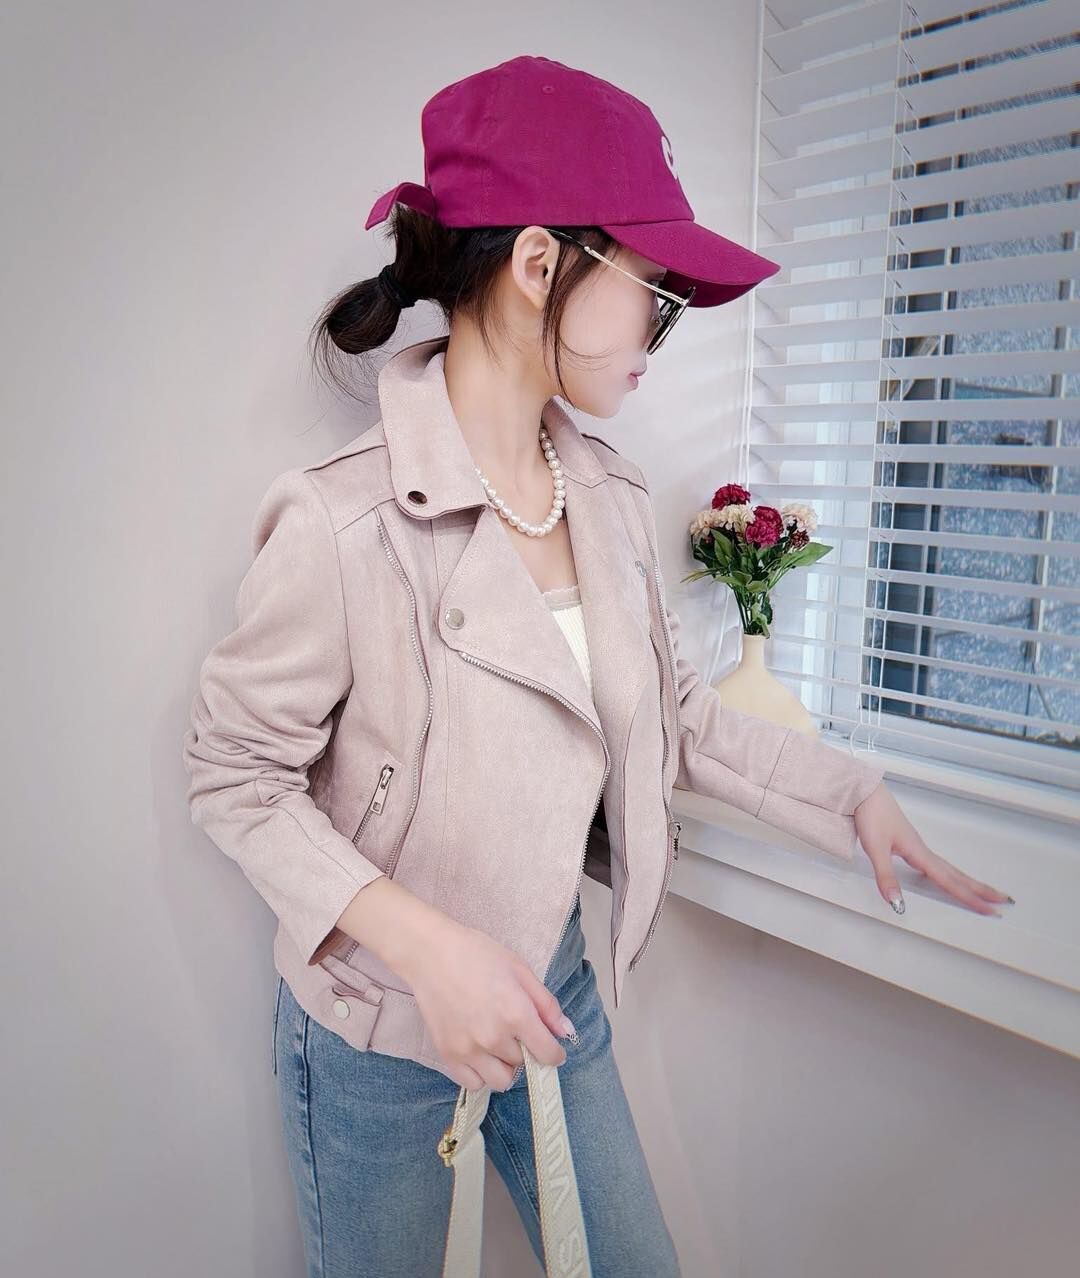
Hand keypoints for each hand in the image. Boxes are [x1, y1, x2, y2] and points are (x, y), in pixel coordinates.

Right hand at [408, 919, 574, 1092]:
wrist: (431, 954)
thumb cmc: (477, 955)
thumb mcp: (520, 970)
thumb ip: (546, 1004)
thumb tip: (565, 1032)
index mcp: (516, 1014)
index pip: (547, 1054)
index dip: (555, 1053)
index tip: (552, 1049)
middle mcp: (494, 1037)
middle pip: (524, 1063)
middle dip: (525, 1050)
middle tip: (515, 1030)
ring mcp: (469, 1049)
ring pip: (501, 1080)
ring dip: (505, 1066)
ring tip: (498, 1044)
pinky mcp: (448, 1054)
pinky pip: (473, 1083)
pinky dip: (481, 1074)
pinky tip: (480, 1054)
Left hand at [854, 783, 1015, 917]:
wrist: (865, 792)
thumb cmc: (871, 814)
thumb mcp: (875, 848)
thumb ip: (886, 877)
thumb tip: (897, 903)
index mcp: (919, 853)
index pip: (950, 881)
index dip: (970, 898)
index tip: (991, 910)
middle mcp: (923, 850)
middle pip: (957, 875)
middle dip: (980, 890)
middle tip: (1003, 901)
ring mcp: (917, 846)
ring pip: (949, 869)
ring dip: (968, 882)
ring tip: (983, 892)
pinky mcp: (909, 843)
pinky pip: (937, 864)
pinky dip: (949, 874)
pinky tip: (945, 877)